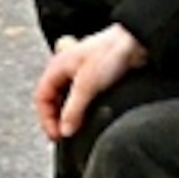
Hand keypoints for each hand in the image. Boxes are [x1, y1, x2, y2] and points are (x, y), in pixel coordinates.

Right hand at [34, 25, 148, 142]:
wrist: (136, 41)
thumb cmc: (110, 54)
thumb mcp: (87, 85)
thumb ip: (73, 110)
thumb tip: (65, 131)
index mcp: (56, 66)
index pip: (42, 98)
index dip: (46, 119)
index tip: (57, 136)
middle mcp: (65, 68)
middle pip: (52, 98)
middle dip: (55, 117)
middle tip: (65, 135)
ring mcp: (80, 71)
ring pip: (66, 96)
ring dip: (68, 113)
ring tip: (75, 128)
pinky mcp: (95, 75)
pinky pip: (81, 95)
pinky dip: (80, 107)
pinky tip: (87, 115)